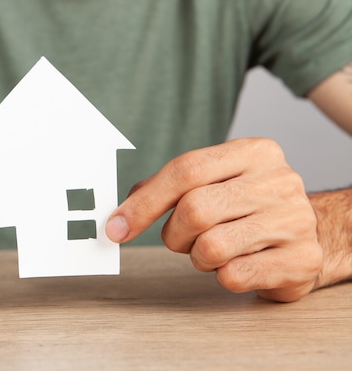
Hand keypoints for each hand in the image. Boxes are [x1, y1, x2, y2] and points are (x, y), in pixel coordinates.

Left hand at [106, 138, 323, 301]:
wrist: (311, 235)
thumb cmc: (247, 207)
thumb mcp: (213, 182)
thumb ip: (166, 188)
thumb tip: (117, 215)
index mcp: (253, 152)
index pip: (186, 170)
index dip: (144, 202)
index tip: (116, 228)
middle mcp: (278, 181)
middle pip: (194, 209)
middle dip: (174, 235)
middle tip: (183, 240)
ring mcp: (294, 220)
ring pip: (212, 247)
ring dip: (198, 257)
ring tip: (215, 250)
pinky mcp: (301, 260)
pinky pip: (234, 276)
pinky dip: (222, 276)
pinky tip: (239, 264)